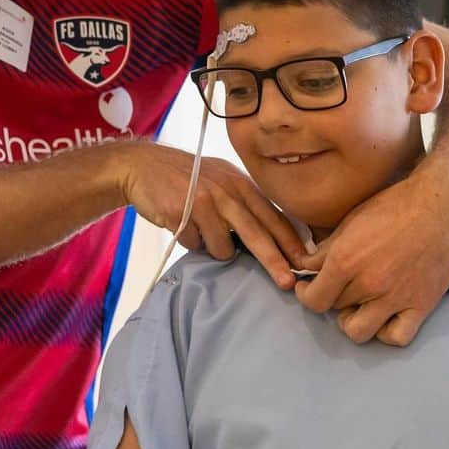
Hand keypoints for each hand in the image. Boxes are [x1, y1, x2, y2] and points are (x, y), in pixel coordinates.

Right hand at [114, 140, 304, 290]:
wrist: (143, 166)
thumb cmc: (187, 177)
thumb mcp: (222, 179)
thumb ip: (245, 202)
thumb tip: (274, 235)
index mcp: (241, 184)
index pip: (273, 216)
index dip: (290, 241)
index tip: (304, 262)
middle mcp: (226, 191)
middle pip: (256, 233)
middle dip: (274, 261)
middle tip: (287, 282)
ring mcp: (203, 201)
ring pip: (222, 247)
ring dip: (215, 249)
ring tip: (201, 230)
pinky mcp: (180, 213)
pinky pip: (195, 245)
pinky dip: (191, 242)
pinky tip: (182, 224)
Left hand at [294, 171, 448, 345]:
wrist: (441, 207)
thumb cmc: (395, 207)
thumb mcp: (351, 220)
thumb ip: (325, 249)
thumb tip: (305, 267)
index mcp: (346, 261)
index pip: (314, 299)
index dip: (306, 295)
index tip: (308, 288)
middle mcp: (369, 284)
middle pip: (336, 308)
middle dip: (333, 297)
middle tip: (340, 285)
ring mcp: (396, 298)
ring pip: (359, 331)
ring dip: (353, 321)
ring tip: (358, 305)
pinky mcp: (421, 305)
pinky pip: (397, 337)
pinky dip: (386, 332)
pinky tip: (384, 316)